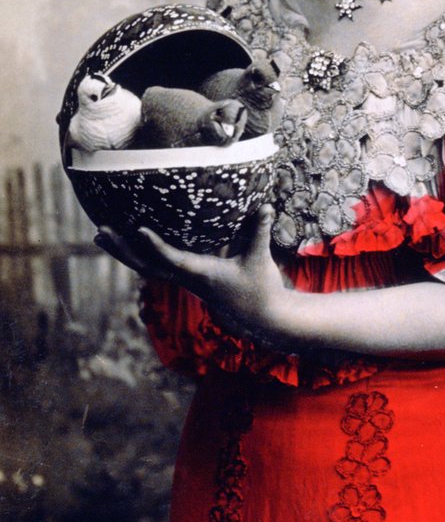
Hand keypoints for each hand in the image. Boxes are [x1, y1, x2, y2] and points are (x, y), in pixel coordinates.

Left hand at [95, 206, 285, 333]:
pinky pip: (153, 267)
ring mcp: (183, 281)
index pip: (172, 260)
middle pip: (145, 266)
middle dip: (122, 249)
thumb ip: (259, 230)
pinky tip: (126, 242)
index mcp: (201, 274)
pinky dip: (136, 255)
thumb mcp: (260, 258)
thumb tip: (266, 204)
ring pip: (144, 268)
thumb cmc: (260, 287)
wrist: (260, 316)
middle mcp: (186, 279)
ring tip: (100, 235)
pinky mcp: (184, 279)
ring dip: (122, 252)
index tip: (138, 229)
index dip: (155, 246)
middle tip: (100, 231)